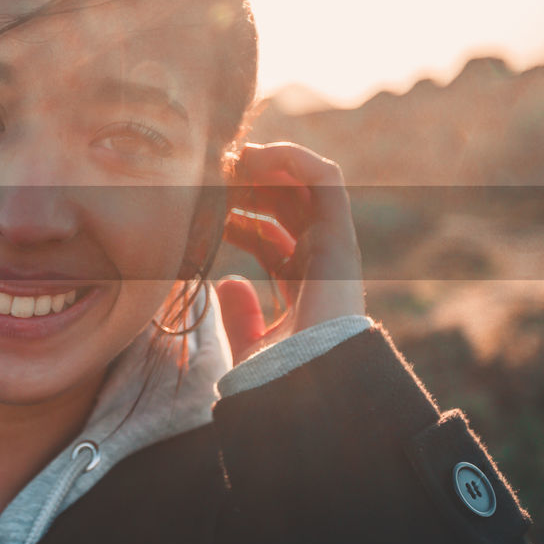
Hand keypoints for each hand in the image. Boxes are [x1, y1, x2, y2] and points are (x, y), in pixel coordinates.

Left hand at [215, 142, 365, 363]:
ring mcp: (331, 246)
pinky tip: (257, 155)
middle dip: (249, 186)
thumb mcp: (251, 345)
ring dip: (267, 166)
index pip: (270, 238)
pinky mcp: (337, 233)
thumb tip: (229, 284)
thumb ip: (241, 317)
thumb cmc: (277, 376)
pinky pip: (326, 180)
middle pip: (285, 208)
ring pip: (303, 187)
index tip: (205, 209)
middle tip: (214, 176)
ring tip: (230, 160)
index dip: (239, 218)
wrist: (304, 387)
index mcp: (301, 287)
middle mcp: (319, 262)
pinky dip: (295, 159)